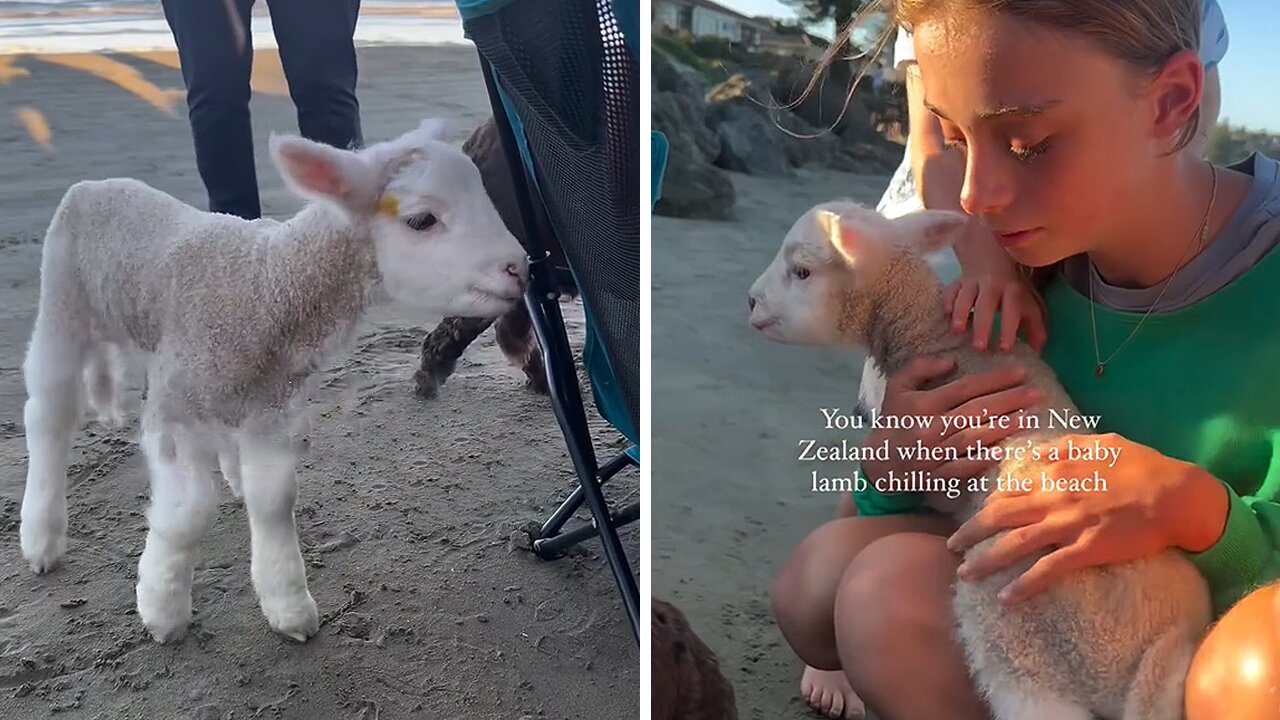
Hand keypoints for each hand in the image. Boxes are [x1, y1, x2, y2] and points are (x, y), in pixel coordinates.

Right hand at [859, 356, 1041, 486]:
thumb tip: (951, 362)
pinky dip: (980, 461)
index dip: (994, 380)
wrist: (878, 461)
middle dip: (1009, 401)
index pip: (965, 388)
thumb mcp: (897, 387)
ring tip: (1029, 418)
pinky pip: (961, 468)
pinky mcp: (936, 474)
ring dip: (1002, 428)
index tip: (1021, 372)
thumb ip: (919, 368)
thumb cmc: (893, 420)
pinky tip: (1002, 453)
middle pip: (974, 412)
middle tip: (1037, 394)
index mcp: (922, 404)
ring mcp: (933, 453)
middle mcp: (929, 428)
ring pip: (972, 438)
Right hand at [944, 221, 1046, 352]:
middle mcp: (992, 285)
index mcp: (1012, 291)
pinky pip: (950, 291)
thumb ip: (1034, 328)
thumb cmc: (1011, 292)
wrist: (992, 258)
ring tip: (957, 330)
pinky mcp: (957, 282)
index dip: (1009, 328)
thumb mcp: (1027, 306)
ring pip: (965, 296)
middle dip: (982, 325)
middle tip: (978, 347)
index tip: (1005, 348)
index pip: (1012, 309)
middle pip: (986, 304)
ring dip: (960, 312)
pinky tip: (946, 316)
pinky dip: (947, 303)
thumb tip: (1037, 350)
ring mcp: (972, 282)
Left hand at [946, 433, 1228, 604]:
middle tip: (951, 546)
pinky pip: (1048, 571)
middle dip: (970, 532)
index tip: (971, 514)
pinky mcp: (1088, 550)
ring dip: (985, 561)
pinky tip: (1006, 599)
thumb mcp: (1100, 442)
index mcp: (1055, 470)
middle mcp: (1054, 497)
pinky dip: (1024, 586)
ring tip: (965, 574)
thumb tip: (1036, 451)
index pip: (1008, 488)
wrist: (1178, 494)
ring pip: (1015, 544)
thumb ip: (1064, 446)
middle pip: (1000, 516)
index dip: (986, 503)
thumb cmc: (1143, 466)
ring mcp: (1069, 525)